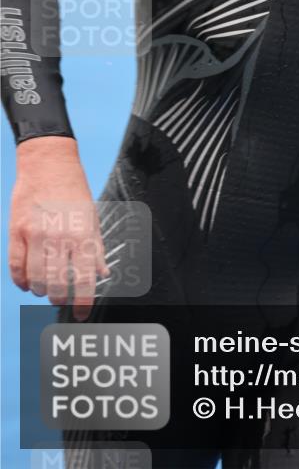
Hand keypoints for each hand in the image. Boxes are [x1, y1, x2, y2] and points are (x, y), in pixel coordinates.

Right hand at [9, 136, 109, 319]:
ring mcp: (35, 234)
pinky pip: (15, 266)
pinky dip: (20, 280)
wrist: (49, 163)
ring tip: (44, 290)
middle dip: (58, 299)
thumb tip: (103, 274)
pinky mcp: (16, 231)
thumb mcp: (93, 217)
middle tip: (59, 300)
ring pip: (34, 279)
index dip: (82, 302)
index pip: (84, 279)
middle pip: (56, 284)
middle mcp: (59, 237)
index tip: (81, 314)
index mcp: (82, 234)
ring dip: (39, 291)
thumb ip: (96, 248)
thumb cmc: (74, 190)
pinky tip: (26, 282)